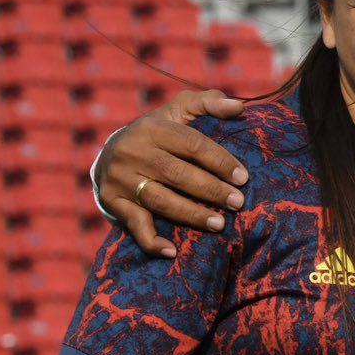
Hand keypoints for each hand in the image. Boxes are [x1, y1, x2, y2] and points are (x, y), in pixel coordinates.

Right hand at [94, 90, 249, 257]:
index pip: (191, 144)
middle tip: (238, 203)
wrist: (111, 152)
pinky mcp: (113, 202)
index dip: (219, 161)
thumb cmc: (160, 132)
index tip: (243, 177)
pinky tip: (172, 251)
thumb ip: (209, 103)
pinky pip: (134, 225)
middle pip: (178, 174)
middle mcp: (132, 152)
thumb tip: (240, 107)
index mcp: (153, 128)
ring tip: (219, 225)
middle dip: (211, 190)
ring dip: (191, 214)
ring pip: (160, 200)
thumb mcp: (180, 111)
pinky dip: (152, 240)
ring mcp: (121, 179)